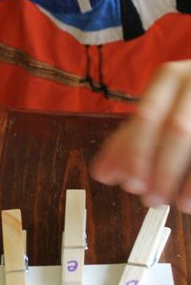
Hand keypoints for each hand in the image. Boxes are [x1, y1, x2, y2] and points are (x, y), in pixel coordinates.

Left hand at [90, 60, 190, 213]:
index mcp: (170, 78)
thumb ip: (129, 140)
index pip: (147, 115)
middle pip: (178, 130)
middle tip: (150, 200)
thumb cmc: (187, 102)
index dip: (136, 153)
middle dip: (162, 170)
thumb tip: (102, 174)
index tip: (128, 185)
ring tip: (178, 206)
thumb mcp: (159, 111)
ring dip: (190, 180)